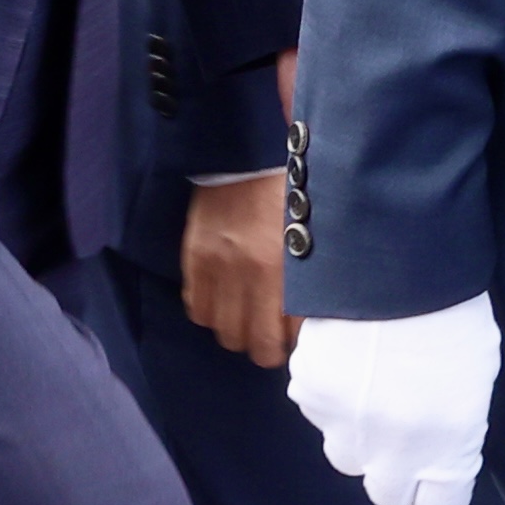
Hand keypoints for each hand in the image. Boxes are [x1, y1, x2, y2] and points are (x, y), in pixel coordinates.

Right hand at [181, 172, 291, 369]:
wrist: (246, 157)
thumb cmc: (286, 194)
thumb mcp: (309, 234)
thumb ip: (306, 278)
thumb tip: (305, 319)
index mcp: (282, 268)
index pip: (281, 335)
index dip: (287, 347)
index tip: (292, 343)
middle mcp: (247, 273)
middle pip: (250, 342)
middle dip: (263, 348)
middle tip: (270, 337)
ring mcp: (217, 267)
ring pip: (222, 330)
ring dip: (236, 331)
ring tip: (247, 321)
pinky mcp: (194, 257)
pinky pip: (197, 308)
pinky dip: (210, 313)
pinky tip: (223, 303)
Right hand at [287, 297, 501, 504]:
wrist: (398, 262)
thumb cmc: (453, 313)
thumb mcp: (476, 379)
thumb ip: (455, 428)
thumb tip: (436, 445)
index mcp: (447, 448)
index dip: (437, 487)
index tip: (437, 466)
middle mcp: (393, 451)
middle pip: (386, 492)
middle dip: (394, 466)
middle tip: (403, 423)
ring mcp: (345, 426)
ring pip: (345, 454)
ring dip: (358, 432)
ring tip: (374, 381)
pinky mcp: (310, 395)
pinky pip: (317, 410)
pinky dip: (331, 391)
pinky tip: (349, 355)